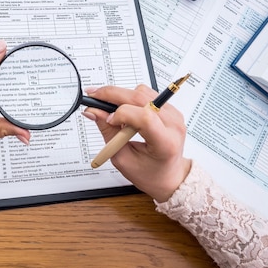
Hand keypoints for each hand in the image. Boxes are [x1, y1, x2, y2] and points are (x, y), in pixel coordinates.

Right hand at [83, 85, 190, 201]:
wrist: (169, 175)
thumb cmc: (149, 173)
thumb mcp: (123, 159)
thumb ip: (108, 132)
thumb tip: (93, 111)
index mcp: (165, 143)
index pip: (144, 117)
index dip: (121, 113)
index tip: (107, 119)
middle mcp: (173, 124)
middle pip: (141, 97)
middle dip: (112, 94)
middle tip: (94, 97)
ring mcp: (173, 114)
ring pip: (142, 91)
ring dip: (122, 96)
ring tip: (111, 110)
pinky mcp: (170, 108)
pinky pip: (146, 94)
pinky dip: (130, 98)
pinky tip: (124, 110)